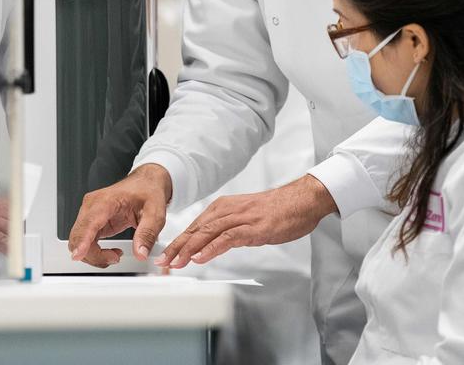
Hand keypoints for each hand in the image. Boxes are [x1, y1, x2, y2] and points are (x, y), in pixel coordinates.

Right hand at [67, 163, 171, 267]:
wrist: (147, 183)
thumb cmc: (148, 191)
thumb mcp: (155, 213)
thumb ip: (147, 234)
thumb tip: (140, 253)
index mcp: (106, 200)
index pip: (88, 222)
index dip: (82, 241)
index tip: (78, 255)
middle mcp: (92, 206)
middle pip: (78, 237)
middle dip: (94, 255)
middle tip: (116, 257)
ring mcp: (89, 214)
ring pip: (78, 242)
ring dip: (94, 255)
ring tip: (116, 255)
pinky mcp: (92, 222)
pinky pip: (84, 242)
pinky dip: (94, 253)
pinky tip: (110, 252)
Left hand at [154, 174, 336, 269]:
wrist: (301, 200)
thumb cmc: (277, 210)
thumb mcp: (246, 218)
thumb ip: (228, 229)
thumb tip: (213, 244)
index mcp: (224, 207)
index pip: (194, 226)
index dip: (178, 242)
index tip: (166, 256)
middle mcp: (227, 210)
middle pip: (196, 229)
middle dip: (177, 247)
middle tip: (162, 262)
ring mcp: (240, 217)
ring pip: (207, 233)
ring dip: (189, 249)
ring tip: (176, 263)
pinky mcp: (253, 227)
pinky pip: (227, 238)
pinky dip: (211, 248)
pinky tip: (201, 257)